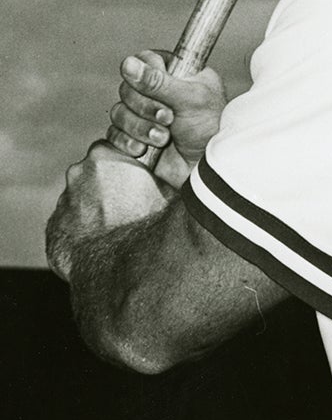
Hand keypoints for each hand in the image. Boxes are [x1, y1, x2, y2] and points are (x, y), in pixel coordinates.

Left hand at [46, 140, 168, 281]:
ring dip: (95, 210)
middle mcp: (79, 171)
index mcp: (106, 154)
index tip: (139, 182)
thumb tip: (190, 169)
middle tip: (131, 208)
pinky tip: (101, 245)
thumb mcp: (169, 191)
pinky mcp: (54, 228)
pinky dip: (82, 232)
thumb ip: (167, 175)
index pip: (115, 151)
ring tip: (117, 231)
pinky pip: (70, 226)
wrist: (117, 267)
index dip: (128, 167)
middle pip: (95, 173)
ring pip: (81, 200)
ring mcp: (63, 200)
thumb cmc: (148, 224)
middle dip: (109, 186)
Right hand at [108, 50, 226, 170]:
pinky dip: (127, 142)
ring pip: (119, 112)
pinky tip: (144, 150)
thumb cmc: (209, 129)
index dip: (147, 76)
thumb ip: (158, 83)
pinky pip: (114, 134)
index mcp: (175, 73)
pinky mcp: (134, 137)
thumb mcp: (190, 99)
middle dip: (145, 108)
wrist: (206, 168)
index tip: (160, 90)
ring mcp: (144, 115)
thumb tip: (128, 64)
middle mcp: (156, 91)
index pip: (144, 60)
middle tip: (168, 119)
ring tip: (163, 139)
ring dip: (139, 127)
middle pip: (127, 88)